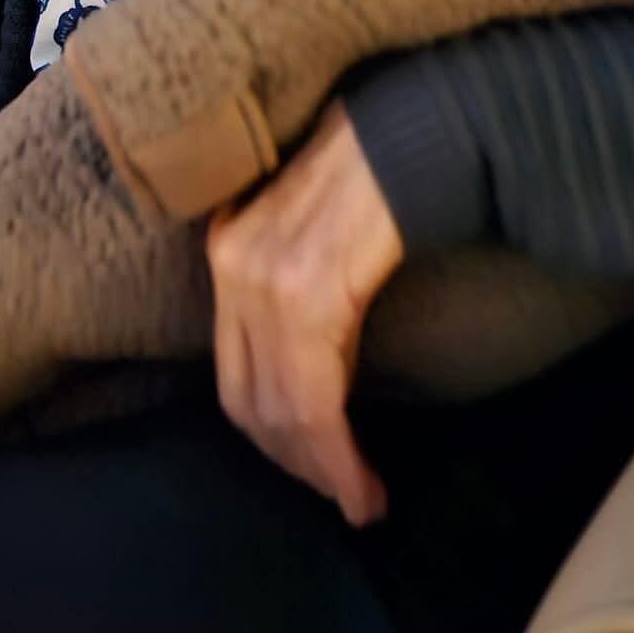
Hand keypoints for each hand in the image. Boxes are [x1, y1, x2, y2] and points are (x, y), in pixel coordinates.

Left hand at [206, 99, 403, 525]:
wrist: (407, 132)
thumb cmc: (371, 174)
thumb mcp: (308, 234)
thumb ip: (293, 291)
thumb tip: (310, 369)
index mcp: (226, 251)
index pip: (233, 373)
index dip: (269, 434)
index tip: (310, 468)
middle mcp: (233, 268)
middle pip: (248, 401)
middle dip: (293, 460)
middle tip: (338, 494)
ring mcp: (265, 281)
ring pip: (282, 411)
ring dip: (322, 469)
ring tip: (360, 500)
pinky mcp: (307, 295)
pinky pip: (313, 400)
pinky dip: (336, 454)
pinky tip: (362, 483)